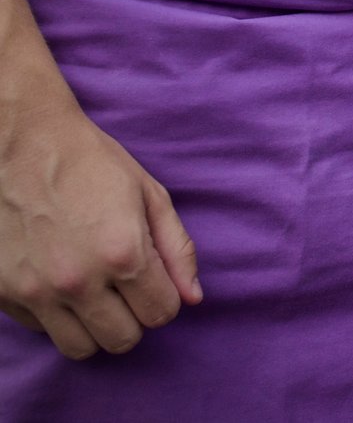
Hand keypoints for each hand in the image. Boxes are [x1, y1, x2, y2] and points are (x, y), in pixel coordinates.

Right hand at [0, 94, 200, 357]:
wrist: (21, 145)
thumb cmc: (91, 164)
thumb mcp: (149, 195)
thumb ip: (177, 250)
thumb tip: (193, 298)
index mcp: (122, 254)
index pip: (162, 313)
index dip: (165, 298)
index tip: (154, 279)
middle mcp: (77, 281)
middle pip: (122, 340)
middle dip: (134, 318)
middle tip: (127, 288)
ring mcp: (35, 292)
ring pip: (81, 348)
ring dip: (96, 327)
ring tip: (96, 293)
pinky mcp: (4, 295)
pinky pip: (43, 330)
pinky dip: (58, 316)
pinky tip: (61, 283)